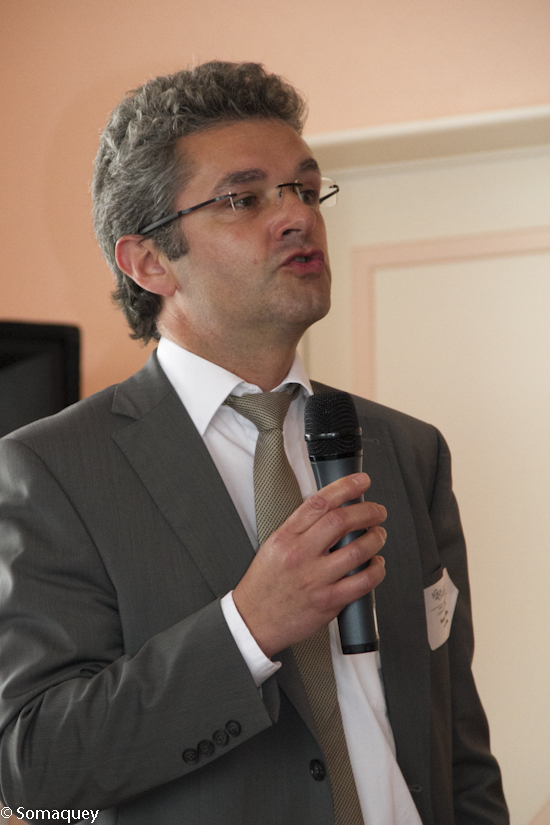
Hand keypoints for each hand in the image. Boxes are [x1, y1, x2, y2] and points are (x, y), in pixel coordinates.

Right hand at [233, 473, 386, 656]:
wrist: (253, 620)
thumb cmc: (264, 584)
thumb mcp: (274, 546)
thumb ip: (300, 528)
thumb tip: (333, 510)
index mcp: (286, 537)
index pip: (319, 502)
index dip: (345, 487)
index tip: (361, 481)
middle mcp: (300, 555)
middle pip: (342, 521)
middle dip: (368, 511)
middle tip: (377, 511)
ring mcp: (315, 579)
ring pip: (357, 551)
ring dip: (375, 539)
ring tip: (378, 535)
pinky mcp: (328, 602)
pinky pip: (362, 582)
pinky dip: (376, 570)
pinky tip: (377, 564)